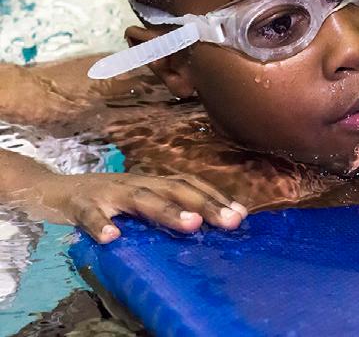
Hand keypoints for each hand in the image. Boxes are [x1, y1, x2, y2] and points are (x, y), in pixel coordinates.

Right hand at [31, 171, 247, 242]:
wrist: (53, 189)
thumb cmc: (105, 199)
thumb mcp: (138, 200)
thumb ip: (164, 208)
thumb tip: (203, 223)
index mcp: (152, 183)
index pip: (190, 185)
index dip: (215, 196)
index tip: (241, 214)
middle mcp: (136, 183)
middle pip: (175, 189)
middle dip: (206, 204)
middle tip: (231, 221)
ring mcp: (109, 192)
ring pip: (141, 198)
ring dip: (168, 211)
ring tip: (192, 224)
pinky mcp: (81, 204)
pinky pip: (90, 215)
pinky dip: (101, 225)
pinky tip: (113, 238)